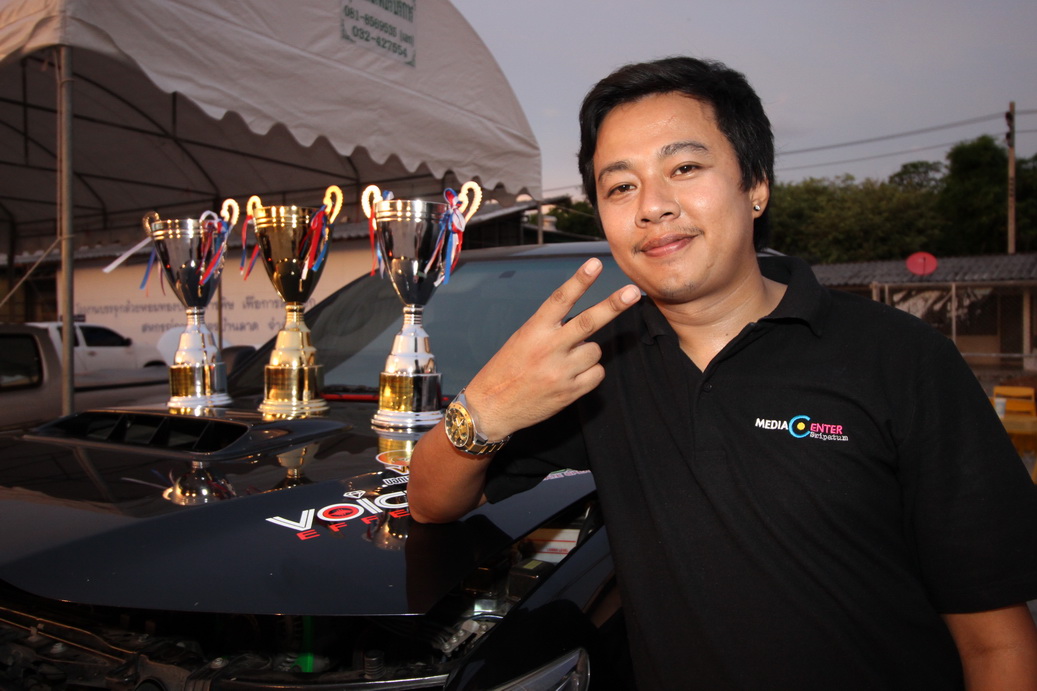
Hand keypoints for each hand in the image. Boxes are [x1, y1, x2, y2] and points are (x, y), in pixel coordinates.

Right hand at [464, 258, 639, 440]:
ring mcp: (561, 372)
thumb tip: (583, 324)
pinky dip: (590, 372)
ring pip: (595, 350)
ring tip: (567, 361)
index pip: (560, 300)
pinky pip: (596, 374)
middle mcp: (548, 349)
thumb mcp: (522, 340)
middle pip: (588, 322)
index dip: (579, 280)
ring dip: (588, 352)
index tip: (595, 264)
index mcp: (534, 331)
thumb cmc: (506, 370)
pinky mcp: (570, 392)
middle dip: (613, 305)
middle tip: (633, 292)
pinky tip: (572, 376)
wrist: (492, 407)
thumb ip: (550, 329)